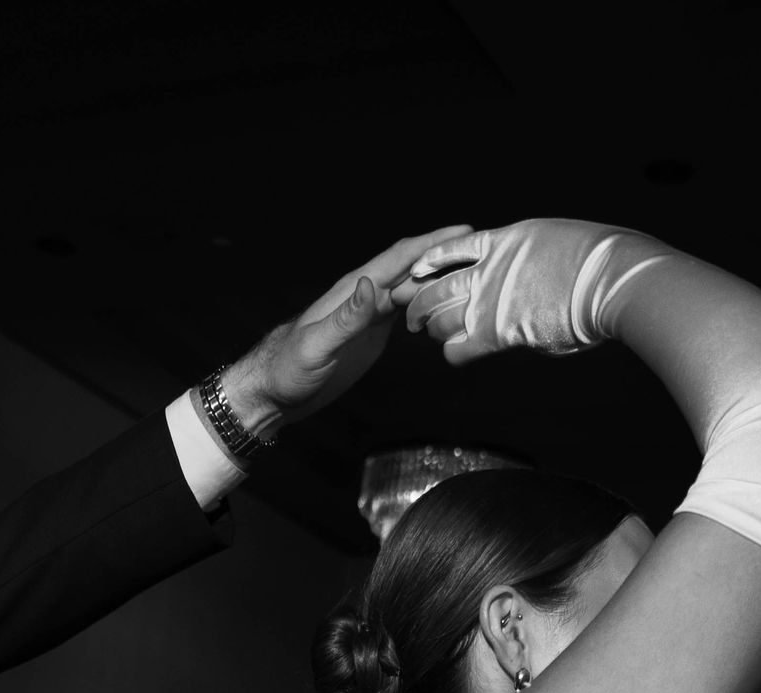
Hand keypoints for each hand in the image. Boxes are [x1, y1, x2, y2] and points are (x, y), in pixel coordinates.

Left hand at [214, 226, 475, 436]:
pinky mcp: (372, 331)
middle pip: (413, 266)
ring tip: (478, 272)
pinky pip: (406, 308)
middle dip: (447, 254)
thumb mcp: (318, 345)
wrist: (274, 393)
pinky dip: (429, 301)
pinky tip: (448, 304)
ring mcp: (370, 312)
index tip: (466, 231)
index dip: (432, 242)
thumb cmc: (289, 370)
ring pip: (413, 285)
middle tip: (487, 252)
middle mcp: (365, 294)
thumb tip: (372, 283)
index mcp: (353, 289)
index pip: (399, 257)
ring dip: (442, 277)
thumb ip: (347, 317)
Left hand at [398, 219, 657, 368]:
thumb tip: (524, 277)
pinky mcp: (498, 330)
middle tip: (412, 314)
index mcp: (503, 239)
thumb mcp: (552, 247)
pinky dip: (451, 350)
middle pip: (434, 284)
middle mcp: (490, 266)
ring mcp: (491, 296)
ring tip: (426, 332)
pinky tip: (450, 350)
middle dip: (418, 300)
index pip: (449, 250)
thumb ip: (527, 263)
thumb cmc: (597, 266)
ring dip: (430, 327)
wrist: (615, 277)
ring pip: (438, 316)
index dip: (430, 264)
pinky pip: (458, 346)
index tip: (420, 276)